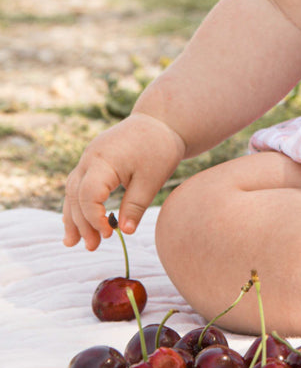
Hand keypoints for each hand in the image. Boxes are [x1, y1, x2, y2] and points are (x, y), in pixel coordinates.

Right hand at [62, 113, 185, 250]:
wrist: (160, 120)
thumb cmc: (159, 148)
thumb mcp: (152, 179)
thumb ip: (135, 206)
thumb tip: (125, 232)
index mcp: (104, 160)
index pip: (88, 195)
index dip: (94, 218)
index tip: (109, 234)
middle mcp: (90, 158)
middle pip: (75, 195)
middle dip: (81, 223)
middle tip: (92, 247)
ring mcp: (89, 157)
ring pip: (72, 190)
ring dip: (73, 216)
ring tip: (73, 242)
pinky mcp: (93, 159)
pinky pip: (79, 183)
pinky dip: (78, 203)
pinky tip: (78, 222)